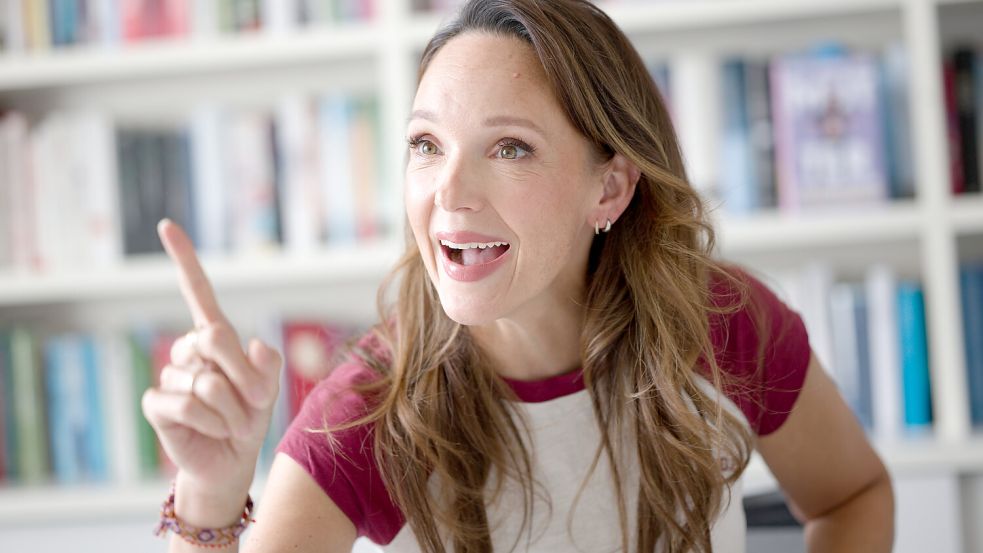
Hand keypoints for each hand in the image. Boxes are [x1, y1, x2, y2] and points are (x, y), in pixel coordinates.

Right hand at [141, 219, 281, 499]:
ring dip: (230, 409)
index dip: (184, 260)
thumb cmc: (249, 416)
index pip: (197, 291)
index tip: (166, 225)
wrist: (232, 459)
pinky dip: (209, 421)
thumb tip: (253, 344)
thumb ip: (268, 365)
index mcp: (214, 337)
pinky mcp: (157, 403)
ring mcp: (170, 375)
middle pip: (213, 338)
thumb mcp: (269, 388)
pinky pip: (186, 405)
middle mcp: (188, 350)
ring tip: (230, 422)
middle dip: (242, 376)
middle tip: (251, 402)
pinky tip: (210, 429)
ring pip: (206, 382)